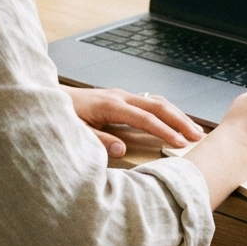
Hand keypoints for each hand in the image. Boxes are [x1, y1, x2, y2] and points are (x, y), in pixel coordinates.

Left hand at [62, 86, 204, 157]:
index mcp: (110, 105)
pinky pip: (150, 102)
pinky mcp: (121, 98)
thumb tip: (122, 150)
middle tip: (198, 136)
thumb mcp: (76, 133)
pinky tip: (174, 121)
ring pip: (157, 101)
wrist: (48, 98)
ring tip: (193, 130)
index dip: (164, 131)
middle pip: (158, 106)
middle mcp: (120, 97)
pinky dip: (166, 112)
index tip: (180, 143)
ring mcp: (122, 95)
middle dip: (180, 120)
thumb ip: (98, 141)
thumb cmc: (61, 116)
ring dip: (177, 115)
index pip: (145, 119)